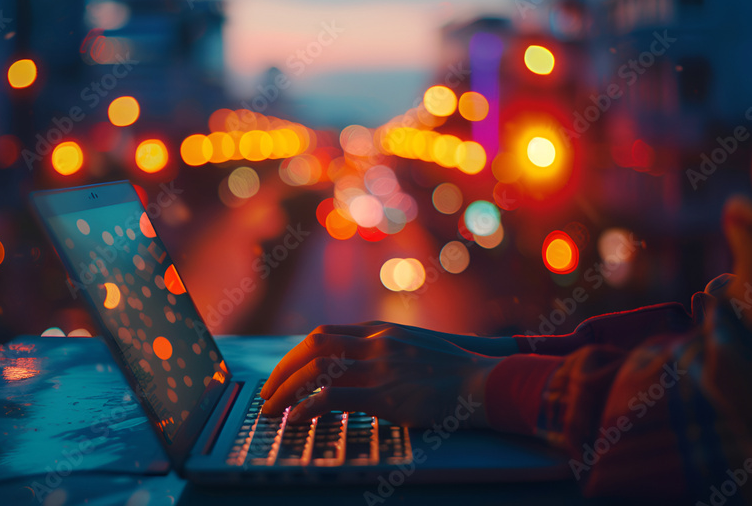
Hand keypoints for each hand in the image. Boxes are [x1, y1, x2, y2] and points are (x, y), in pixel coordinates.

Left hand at [259, 322, 503, 427]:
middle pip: (312, 347)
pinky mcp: (384, 394)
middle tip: (267, 393)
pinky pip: (333, 398)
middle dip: (283, 370)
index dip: (297, 354)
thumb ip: (386, 352)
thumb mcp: (416, 348)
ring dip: (287, 390)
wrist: (484, 382)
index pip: (324, 334)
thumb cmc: (455, 372)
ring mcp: (378, 367)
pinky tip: (296, 419)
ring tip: (272, 410)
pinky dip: (308, 407)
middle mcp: (374, 343)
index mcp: (380, 331)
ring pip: (316, 370)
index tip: (284, 372)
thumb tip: (360, 369)